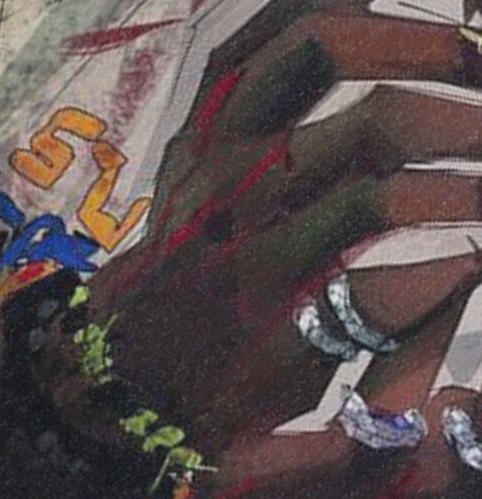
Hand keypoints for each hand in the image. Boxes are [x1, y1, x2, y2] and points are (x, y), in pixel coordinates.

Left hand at [76, 7, 481, 498]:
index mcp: (271, 296)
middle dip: (461, 133)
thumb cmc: (224, 389)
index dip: (463, 236)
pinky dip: (328, 7)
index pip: (399, 231)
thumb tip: (462, 260)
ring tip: (463, 64)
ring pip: (324, 48)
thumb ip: (393, 333)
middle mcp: (238, 212)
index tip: (474, 242)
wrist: (121, 370)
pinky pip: (259, 33)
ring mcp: (210, 158)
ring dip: (413, 47)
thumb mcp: (308, 391)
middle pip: (381, 130)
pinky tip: (382, 14)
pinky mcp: (196, 130)